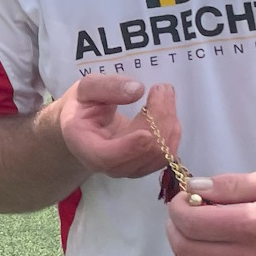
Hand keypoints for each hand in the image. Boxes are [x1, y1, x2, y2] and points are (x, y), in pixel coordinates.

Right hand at [57, 76, 178, 179]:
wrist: (85, 124)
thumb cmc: (82, 105)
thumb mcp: (86, 88)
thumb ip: (107, 87)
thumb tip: (137, 90)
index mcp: (85, 146)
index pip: (107, 157)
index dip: (129, 148)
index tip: (146, 133)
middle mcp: (108, 165)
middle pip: (142, 152)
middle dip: (159, 118)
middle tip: (162, 87)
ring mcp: (129, 169)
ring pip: (160, 154)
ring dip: (169, 121)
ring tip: (163, 93)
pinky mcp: (146, 165)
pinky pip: (167, 153)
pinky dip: (172, 129)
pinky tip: (165, 111)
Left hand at [165, 170, 255, 255]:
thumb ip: (231, 184)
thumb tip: (194, 188)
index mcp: (254, 225)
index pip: (191, 222)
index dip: (178, 208)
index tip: (186, 199)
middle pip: (185, 249)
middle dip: (176, 228)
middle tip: (188, 216)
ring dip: (191, 248)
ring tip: (207, 234)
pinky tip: (222, 253)